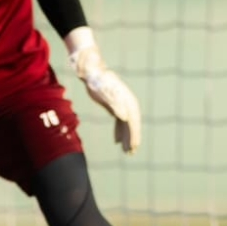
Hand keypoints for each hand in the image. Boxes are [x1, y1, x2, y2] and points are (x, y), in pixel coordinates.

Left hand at [66, 29, 141, 153]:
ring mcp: (122, 105)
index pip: (133, 122)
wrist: (93, 72)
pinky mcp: (115, 106)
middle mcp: (128, 104)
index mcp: (127, 101)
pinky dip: (119, 132)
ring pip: (126, 125)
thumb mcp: (104, 93)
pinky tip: (117, 141)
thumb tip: (124, 117)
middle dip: (132, 139)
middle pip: (132, 125)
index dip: (134, 135)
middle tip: (130, 153)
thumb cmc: (98, 82)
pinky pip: (120, 122)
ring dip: (126, 138)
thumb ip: (114, 105)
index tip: (133, 147)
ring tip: (126, 152)